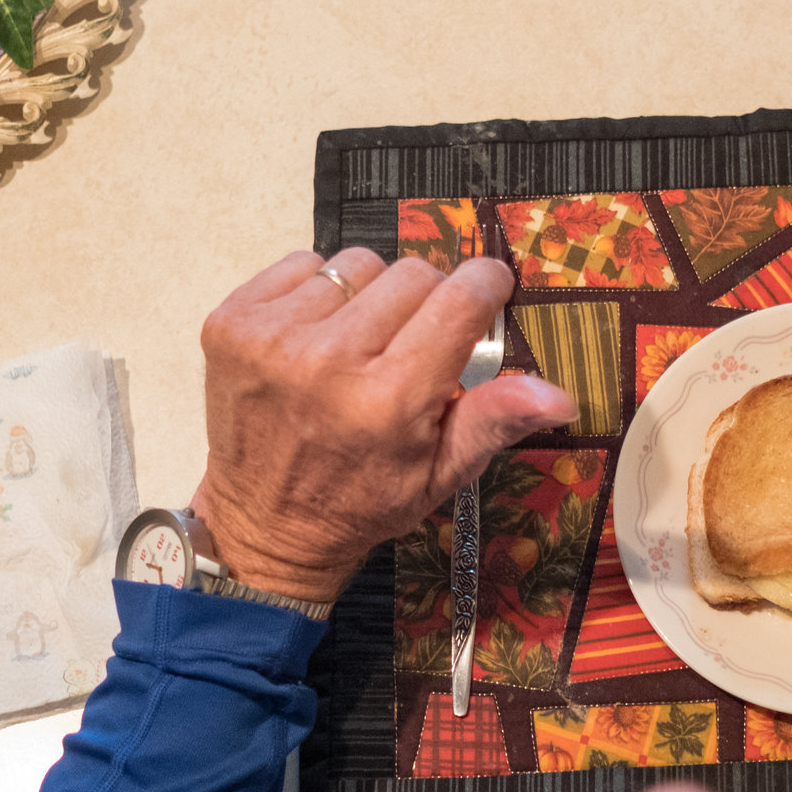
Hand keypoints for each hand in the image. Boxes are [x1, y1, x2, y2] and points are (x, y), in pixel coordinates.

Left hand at [191, 249, 574, 601]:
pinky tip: (316, 338)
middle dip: (427, 300)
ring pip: (357, 264)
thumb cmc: (361, 501)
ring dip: (370, 296)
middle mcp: (327, 361)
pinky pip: (302, 265)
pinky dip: (318, 293)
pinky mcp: (232, 322)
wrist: (264, 526)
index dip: (484, 285)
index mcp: (388, 401)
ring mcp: (272, 338)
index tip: (488, 291)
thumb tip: (559, 396)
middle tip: (414, 344)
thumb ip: (494, 422)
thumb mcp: (440, 475)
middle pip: (413, 274)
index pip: (459, 299)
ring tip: (360, 344)